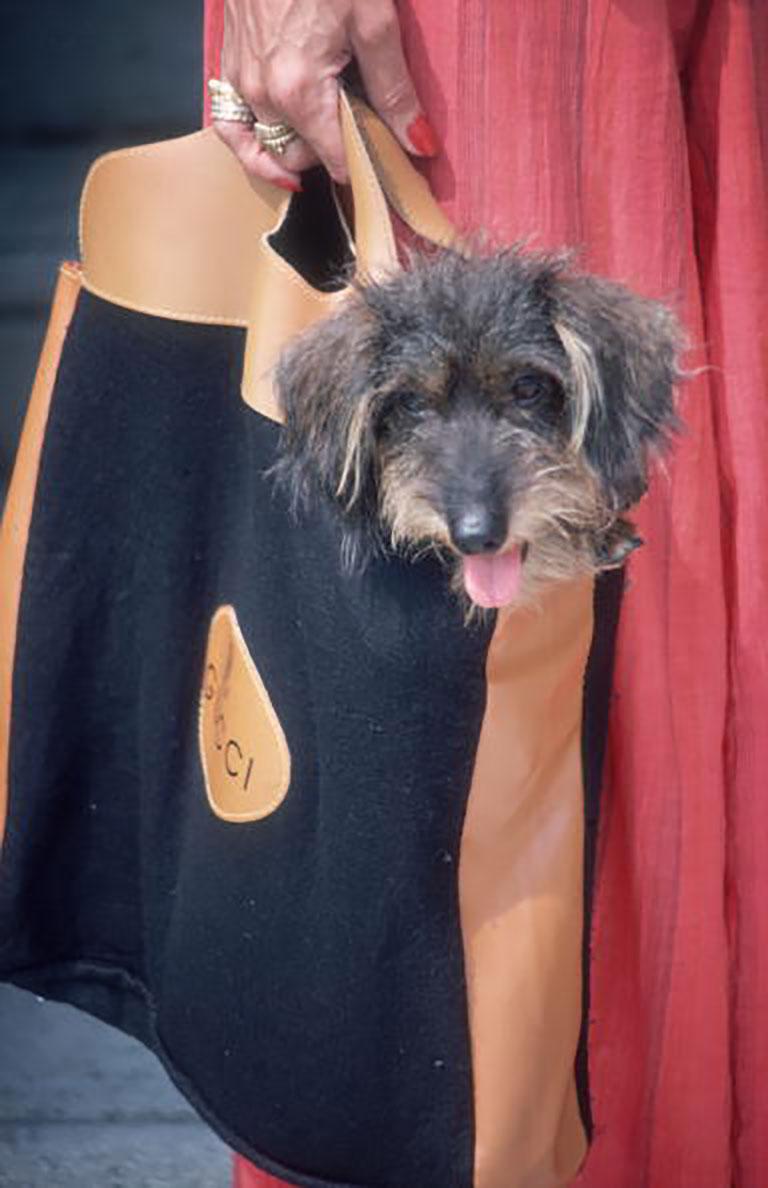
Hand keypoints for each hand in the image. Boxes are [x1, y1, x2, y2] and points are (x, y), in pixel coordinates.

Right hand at [213, 0, 437, 190]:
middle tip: (361, 133)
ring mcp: (240, 81)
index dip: (363, 165)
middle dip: (330, 154)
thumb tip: (418, 142)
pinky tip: (272, 152)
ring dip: (295, 150)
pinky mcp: (229, 63)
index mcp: (299, 90)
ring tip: (324, 143)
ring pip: (265, 146)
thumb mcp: (374, 23)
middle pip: (300, 157)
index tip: (384, 161)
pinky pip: (231, 124)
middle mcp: (263, 94)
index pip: (335, 159)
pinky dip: (249, 144)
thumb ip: (394, 91)